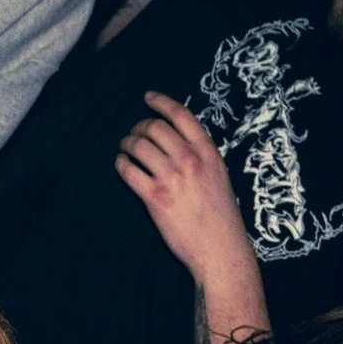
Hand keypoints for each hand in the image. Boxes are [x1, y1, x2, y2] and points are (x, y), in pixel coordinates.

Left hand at [115, 93, 256, 284]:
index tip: (148, 97)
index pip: (182, 115)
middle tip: (133, 133)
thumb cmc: (221, 215)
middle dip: (139, 127)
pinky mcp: (155, 197)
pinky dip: (121, 164)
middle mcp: (190, 159)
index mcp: (208, 152)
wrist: (220, 246)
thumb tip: (178, 143)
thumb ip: (200, 157)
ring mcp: (172, 177)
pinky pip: (128, 171)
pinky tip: (121, 165)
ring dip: (127, 144)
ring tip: (124, 148)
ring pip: (138, 146)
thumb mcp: (219, 175)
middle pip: (155, 128)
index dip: (161, 102)